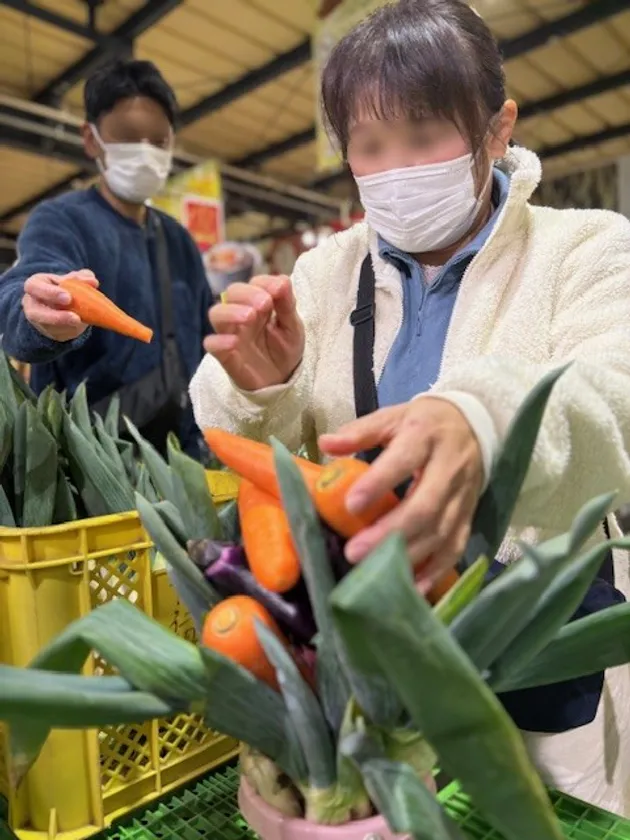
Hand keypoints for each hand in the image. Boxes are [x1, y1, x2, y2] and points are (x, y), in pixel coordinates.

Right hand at [23, 270, 98, 342]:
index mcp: (34, 285)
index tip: (68, 298)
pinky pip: (60, 334)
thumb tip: (92, 281)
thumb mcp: (69, 279)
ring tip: (82, 321)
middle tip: (76, 318)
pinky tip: (82, 325)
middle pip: (37, 314)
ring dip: (68, 326)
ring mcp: (39, 321)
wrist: (58, 304)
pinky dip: (73, 330)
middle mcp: (32, 304)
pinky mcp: (49, 332)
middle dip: (58, 317)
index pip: (34, 288)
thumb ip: (80, 278)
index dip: (50, 293)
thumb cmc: (62, 287)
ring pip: (50, 327)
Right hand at [204, 275, 304, 390]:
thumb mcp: (293, 327)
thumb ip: (287, 305)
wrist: (282, 381)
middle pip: (232, 293)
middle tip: (265, 304)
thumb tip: (282, 281)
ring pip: (216, 314)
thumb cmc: (285, 350)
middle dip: (248, 294)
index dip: (264, 283)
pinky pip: (212, 344)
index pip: (255, 283)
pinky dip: (218, 341)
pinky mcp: (225, 355)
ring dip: (231, 312)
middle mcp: (241, 314)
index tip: (279, 290)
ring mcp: (231, 333)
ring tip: (249, 317)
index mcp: (259, 303)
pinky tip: (233, 342)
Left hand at [319, 398, 483, 591]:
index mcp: (425, 436)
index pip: (404, 460)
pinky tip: (411, 587)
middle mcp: (449, 468)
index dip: (379, 483)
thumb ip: (360, 432)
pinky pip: (455, 547)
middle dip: (390, 533)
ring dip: (408, 556)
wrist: (475, 425)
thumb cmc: (423, 423)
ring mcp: (462, 496)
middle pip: (425, 506)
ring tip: (374, 572)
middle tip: (355, 552)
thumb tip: (325, 443)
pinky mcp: (468, 516)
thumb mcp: (393, 417)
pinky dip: (435, 571)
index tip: (351, 504)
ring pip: (440, 532)